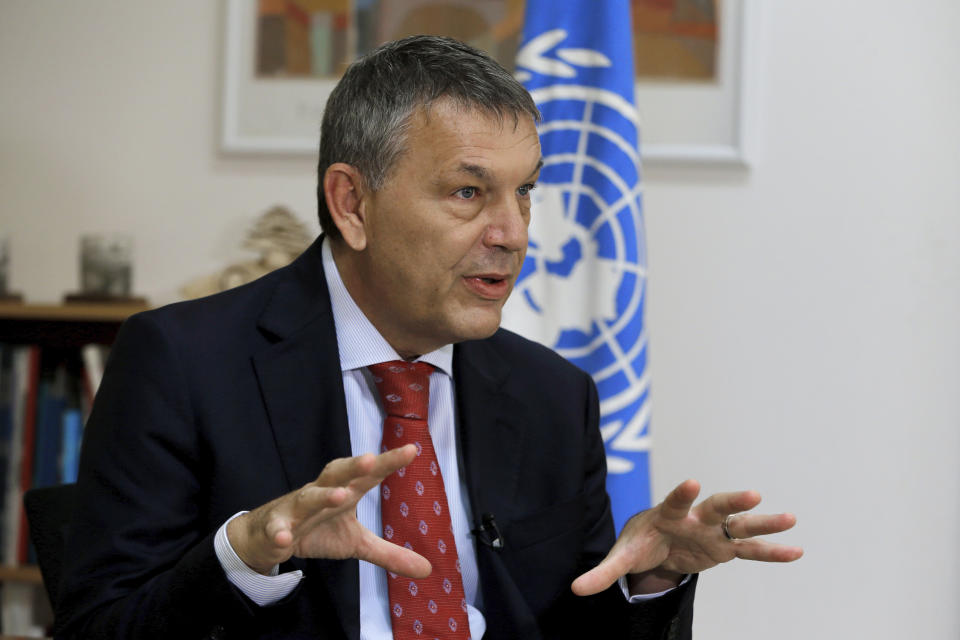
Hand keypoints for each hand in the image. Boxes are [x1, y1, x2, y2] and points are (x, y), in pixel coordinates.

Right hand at [227, 445, 430, 578]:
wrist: (269, 536)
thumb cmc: (318, 530)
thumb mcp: (357, 543)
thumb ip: (390, 553)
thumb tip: (428, 569)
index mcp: (345, 492)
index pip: (369, 475)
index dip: (388, 462)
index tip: (412, 450)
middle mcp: (322, 493)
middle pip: (338, 474)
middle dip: (354, 466)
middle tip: (371, 460)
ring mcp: (297, 508)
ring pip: (308, 497)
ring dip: (322, 495)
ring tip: (340, 496)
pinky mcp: (275, 526)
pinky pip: (276, 528)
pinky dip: (278, 531)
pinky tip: (283, 537)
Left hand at [571, 479, 802, 595]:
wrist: (656, 542)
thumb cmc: (639, 542)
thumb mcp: (621, 557)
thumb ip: (602, 573)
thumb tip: (575, 589)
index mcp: (667, 514)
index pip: (674, 501)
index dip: (682, 493)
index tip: (692, 482)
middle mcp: (695, 518)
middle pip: (716, 506)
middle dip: (732, 501)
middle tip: (753, 493)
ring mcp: (714, 532)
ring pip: (741, 525)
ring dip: (764, 523)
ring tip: (791, 518)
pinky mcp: (725, 548)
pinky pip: (751, 551)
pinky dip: (772, 552)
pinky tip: (797, 551)